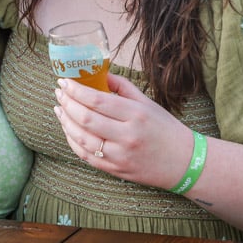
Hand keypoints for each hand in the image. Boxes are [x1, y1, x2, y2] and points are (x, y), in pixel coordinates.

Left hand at [53, 73, 193, 189]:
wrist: (184, 163)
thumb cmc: (165, 129)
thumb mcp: (147, 102)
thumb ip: (122, 86)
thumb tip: (99, 72)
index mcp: (136, 114)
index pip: (97, 100)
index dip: (76, 90)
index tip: (64, 81)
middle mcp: (127, 136)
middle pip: (86, 119)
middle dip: (67, 103)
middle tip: (59, 92)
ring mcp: (120, 156)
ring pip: (81, 138)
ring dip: (65, 122)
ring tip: (59, 108)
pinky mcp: (115, 170)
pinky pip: (86, 156)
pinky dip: (72, 141)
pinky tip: (68, 129)